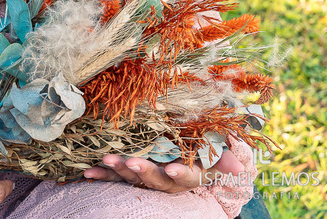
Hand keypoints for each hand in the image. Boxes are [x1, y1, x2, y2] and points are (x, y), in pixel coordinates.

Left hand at [83, 150, 243, 193]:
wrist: (189, 153)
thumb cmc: (203, 145)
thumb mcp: (216, 147)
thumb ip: (223, 155)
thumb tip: (239, 167)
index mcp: (193, 172)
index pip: (190, 175)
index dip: (182, 173)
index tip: (173, 168)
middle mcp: (170, 179)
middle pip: (159, 180)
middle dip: (145, 172)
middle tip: (131, 162)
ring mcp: (150, 178)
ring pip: (135, 179)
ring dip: (120, 172)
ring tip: (106, 162)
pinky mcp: (132, 174)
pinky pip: (116, 177)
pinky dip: (103, 175)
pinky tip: (87, 172)